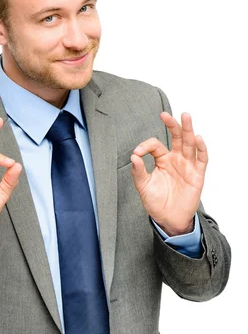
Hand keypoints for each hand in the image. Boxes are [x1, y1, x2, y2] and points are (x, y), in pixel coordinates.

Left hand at [130, 112, 207, 235]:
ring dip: (188, 130)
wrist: (168, 219)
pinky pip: (201, 159)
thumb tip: (133, 157)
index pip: (155, 145)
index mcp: (162, 160)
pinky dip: (201, 148)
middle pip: (176, 138)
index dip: (146, 146)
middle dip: (172, 125)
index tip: (137, 153)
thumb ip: (138, 171)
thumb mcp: (143, 186)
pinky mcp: (197, 175)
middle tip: (165, 114)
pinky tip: (197, 138)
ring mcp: (187, 166)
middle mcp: (176, 159)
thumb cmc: (156, 202)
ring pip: (189, 144)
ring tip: (185, 116)